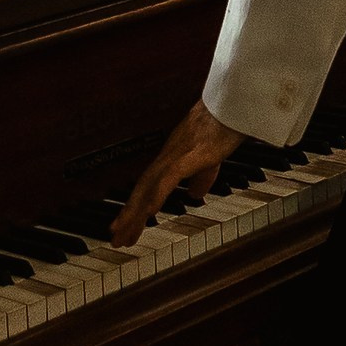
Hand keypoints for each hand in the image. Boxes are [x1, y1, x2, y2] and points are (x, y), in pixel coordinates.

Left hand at [110, 102, 245, 247]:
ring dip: (134, 212)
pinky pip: (167, 179)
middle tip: (115, 238)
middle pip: (141, 191)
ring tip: (123, 233)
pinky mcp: (187, 155)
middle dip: (127, 216)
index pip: (147, 188)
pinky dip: (155, 196)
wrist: (230, 107)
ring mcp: (174, 156)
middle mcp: (166, 158)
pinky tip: (148, 212)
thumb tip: (194, 194)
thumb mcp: (210, 160)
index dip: (134, 207)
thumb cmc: (221, 127)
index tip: (124, 226)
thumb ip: (200, 178)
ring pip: (148, 188)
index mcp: (170, 160)